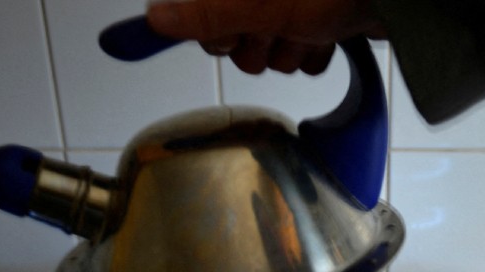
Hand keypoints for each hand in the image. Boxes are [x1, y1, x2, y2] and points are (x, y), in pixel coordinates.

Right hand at [146, 0, 385, 74]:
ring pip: (267, 50)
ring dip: (289, 49)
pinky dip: (313, 52)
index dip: (216, 29)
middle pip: (231, 35)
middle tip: (281, 26)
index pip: (199, 12)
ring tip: (313, 28)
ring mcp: (290, 2)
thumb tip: (154, 19)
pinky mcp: (318, 17)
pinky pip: (298, 53)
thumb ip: (206, 11)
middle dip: (258, 42)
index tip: (236, 29)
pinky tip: (330, 36)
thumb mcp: (261, 2)